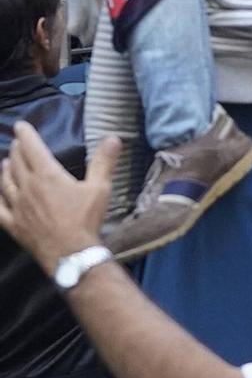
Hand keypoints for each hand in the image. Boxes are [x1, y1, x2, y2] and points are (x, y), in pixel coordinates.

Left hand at [0, 125, 119, 275]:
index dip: (26, 134)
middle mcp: (27, 187)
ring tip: (6, 162)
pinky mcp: (13, 224)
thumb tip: (113, 137)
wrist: (70, 252)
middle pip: (17, 163)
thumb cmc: (85, 218)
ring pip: (5, 183)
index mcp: (47, 175)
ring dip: (6, 169)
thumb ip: (103, 161)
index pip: (32, 148)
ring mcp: (17, 206)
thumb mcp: (99, 187)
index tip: (21, 125)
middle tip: (18, 142)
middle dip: (17, 149)